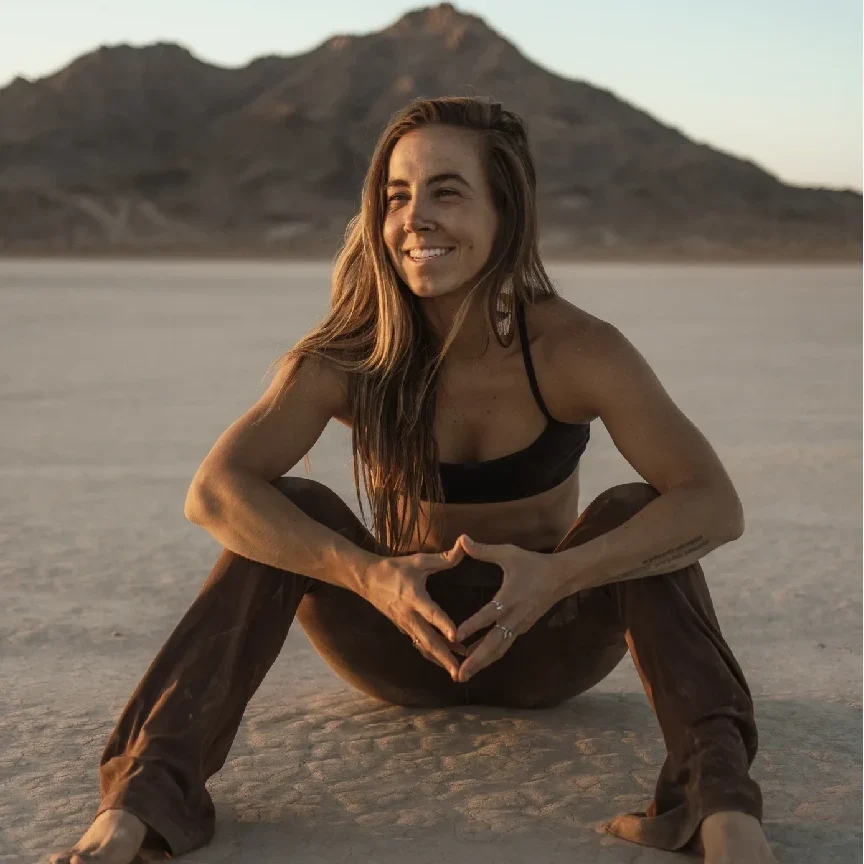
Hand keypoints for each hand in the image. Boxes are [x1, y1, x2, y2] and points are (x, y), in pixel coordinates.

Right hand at [360, 541, 468, 678]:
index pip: (431, 613)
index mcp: (414, 597)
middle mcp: (409, 615)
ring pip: (424, 646)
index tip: (457, 637)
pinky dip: (432, 653)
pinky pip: (419, 644)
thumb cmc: (394, 568)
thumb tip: (465, 543)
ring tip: (457, 671)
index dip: (444, 625)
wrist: (366, 579)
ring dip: (440, 659)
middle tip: (459, 671)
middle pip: (428, 640)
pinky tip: (445, 659)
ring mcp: (405, 624)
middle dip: (444, 657)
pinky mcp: (403, 628)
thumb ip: (443, 557)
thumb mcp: (418, 560)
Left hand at [452, 535, 561, 682]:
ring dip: (481, 663)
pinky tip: (475, 660)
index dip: (471, 626)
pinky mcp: (521, 629)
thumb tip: (461, 539)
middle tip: (458, 675)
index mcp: (509, 598)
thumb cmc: (533, 563)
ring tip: (463, 675)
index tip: (455, 637)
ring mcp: (519, 626)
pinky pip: (503, 645)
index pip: (487, 615)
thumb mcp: (509, 553)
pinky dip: (489, 655)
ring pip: (498, 649)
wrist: (561, 577)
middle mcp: (514, 617)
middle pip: (493, 644)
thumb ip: (484, 550)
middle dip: (475, 661)